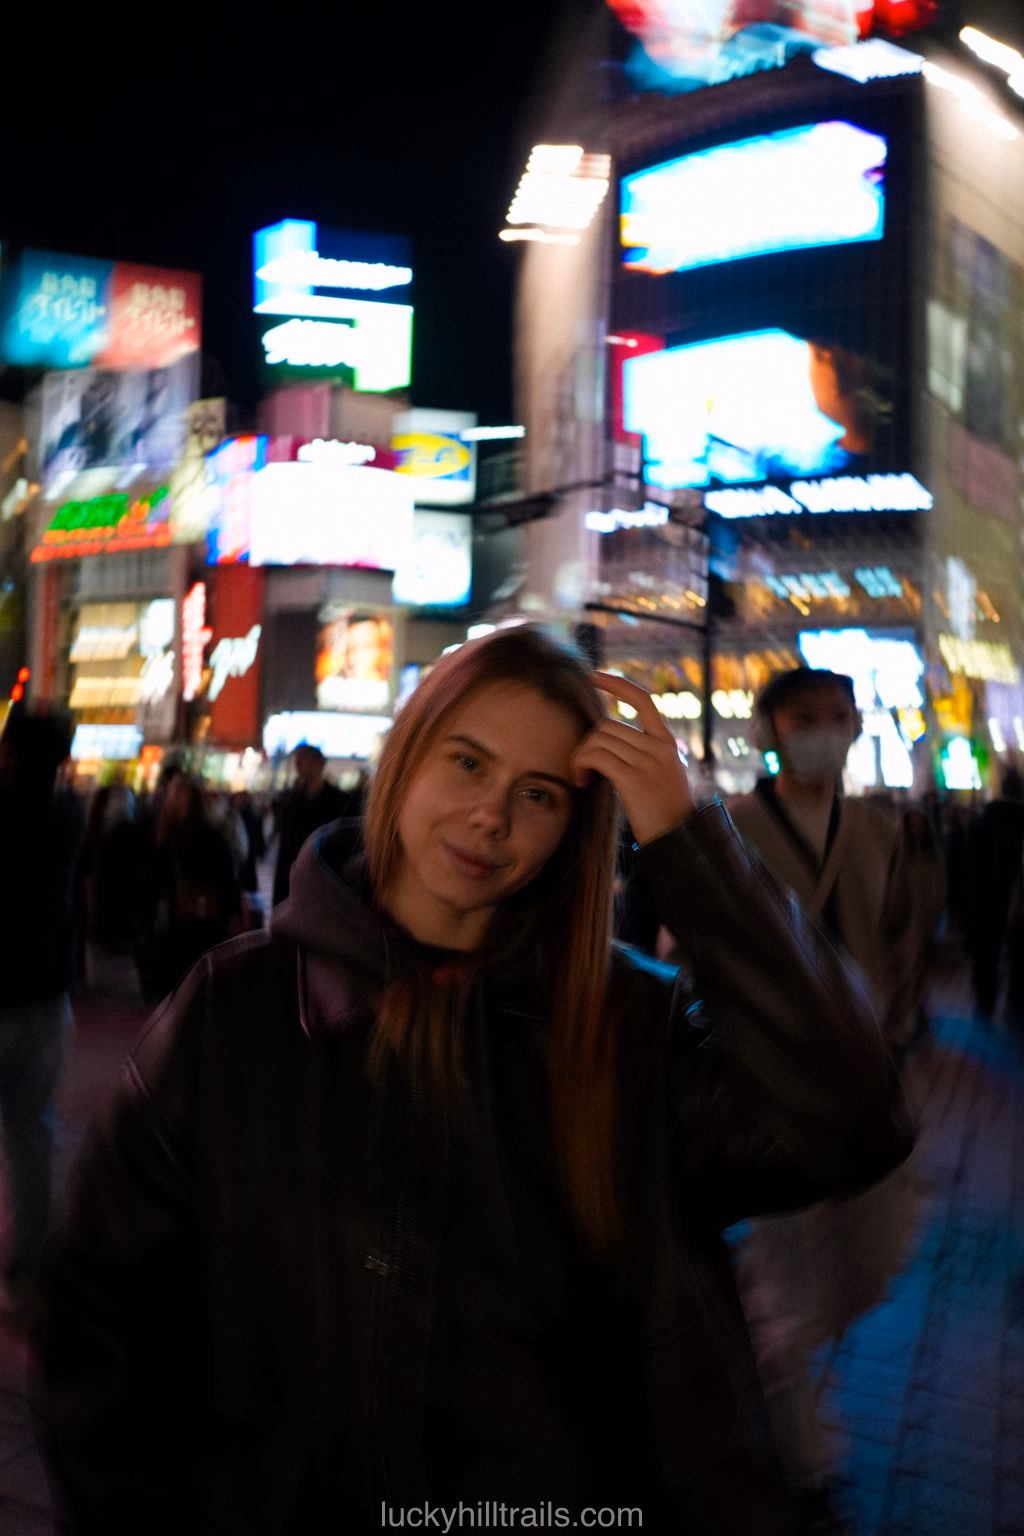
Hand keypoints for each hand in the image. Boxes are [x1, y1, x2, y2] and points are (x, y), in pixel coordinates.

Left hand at [573, 672, 694, 844]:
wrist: (680, 841)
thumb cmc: (665, 814)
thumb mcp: (664, 776)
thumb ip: (644, 755)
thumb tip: (608, 741)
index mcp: (667, 743)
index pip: (643, 700)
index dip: (618, 684)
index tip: (595, 676)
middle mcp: (659, 748)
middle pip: (608, 726)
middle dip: (587, 743)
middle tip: (581, 767)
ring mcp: (648, 763)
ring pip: (598, 740)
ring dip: (580, 757)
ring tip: (580, 777)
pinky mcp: (634, 780)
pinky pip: (596, 757)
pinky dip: (580, 765)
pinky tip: (580, 782)